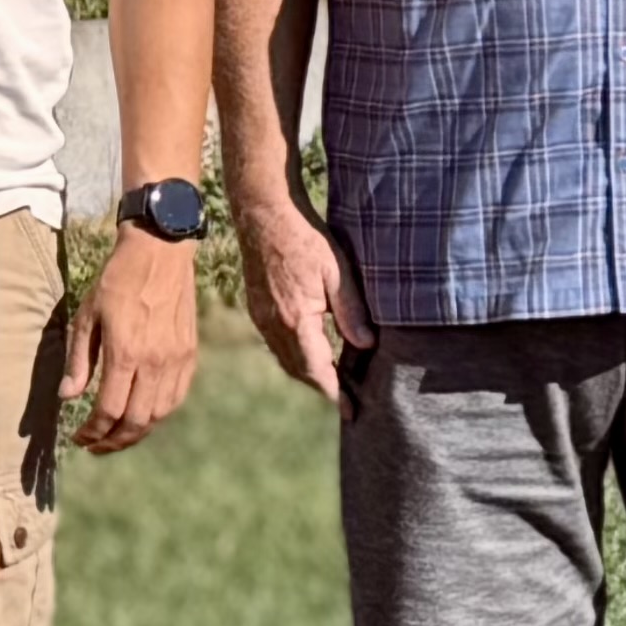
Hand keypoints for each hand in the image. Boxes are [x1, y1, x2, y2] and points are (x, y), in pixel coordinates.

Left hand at [66, 232, 198, 452]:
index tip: (80, 439)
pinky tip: (144, 413)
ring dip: (137, 431)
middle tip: (97, 445)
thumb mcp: (87, 315)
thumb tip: (67, 396)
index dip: (93, 432)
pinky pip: (176, 396)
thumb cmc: (117, 280)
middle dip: (114, 441)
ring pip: (159, 414)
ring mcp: (176, 360)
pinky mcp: (189, 354)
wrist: (160, 251)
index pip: (109, 411)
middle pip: (137, 421)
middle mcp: (154, 362)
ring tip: (119, 434)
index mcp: (125, 353)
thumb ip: (79, 360)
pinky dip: (159, 413)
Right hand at [236, 190, 371, 402]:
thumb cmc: (306, 238)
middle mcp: (275, 326)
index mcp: (296, 320)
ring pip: (286, 360)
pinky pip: (277, 345)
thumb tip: (367, 346)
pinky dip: (295, 357)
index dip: (334, 393)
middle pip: (300, 371)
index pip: (317, 370)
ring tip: (333, 381)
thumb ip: (351, 312)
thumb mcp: (338, 272)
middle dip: (323, 388)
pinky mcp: (258, 309)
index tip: (350, 411)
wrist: (264, 214)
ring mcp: (262, 318)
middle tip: (347, 400)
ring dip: (308, 374)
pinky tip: (311, 353)